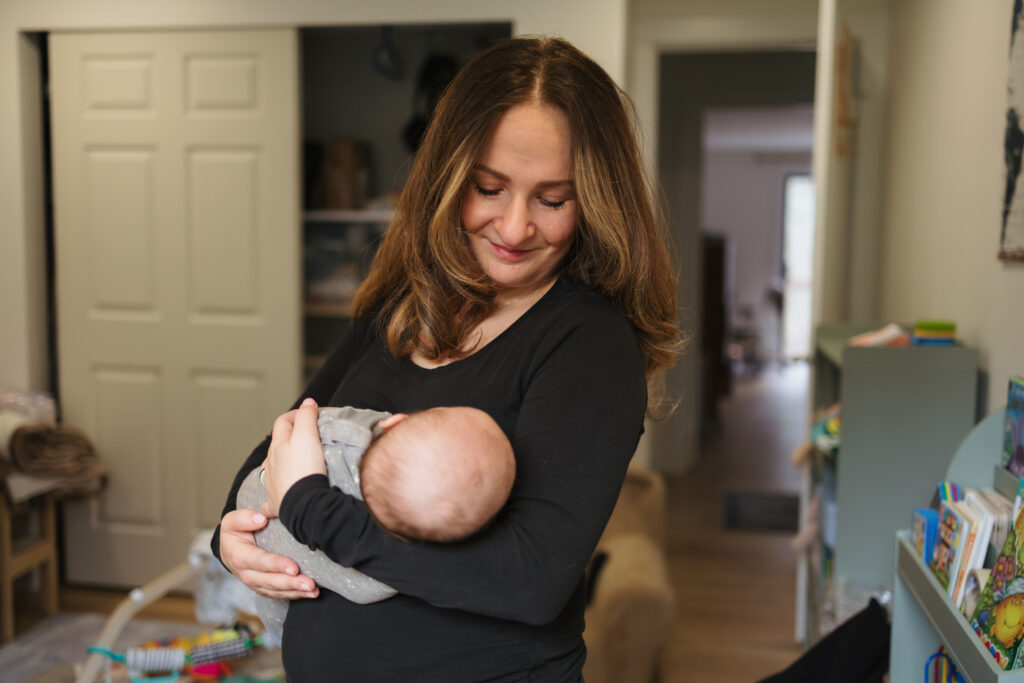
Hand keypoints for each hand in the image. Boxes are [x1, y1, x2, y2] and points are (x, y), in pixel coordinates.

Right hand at [218, 508, 319, 599]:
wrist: (229, 550)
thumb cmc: (235, 533)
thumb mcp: (232, 522)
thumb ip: (244, 518)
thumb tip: (261, 519)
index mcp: (239, 556)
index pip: (260, 561)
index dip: (276, 565)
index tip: (294, 568)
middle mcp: (246, 574)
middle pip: (270, 581)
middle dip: (291, 583)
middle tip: (309, 584)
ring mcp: (255, 584)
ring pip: (276, 591)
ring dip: (296, 591)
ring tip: (313, 590)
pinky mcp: (264, 589)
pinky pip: (279, 595)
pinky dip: (295, 595)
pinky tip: (310, 593)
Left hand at [259, 398, 326, 518]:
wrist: (304, 502)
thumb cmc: (305, 468)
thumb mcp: (308, 435)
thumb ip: (306, 416)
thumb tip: (307, 403)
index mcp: (279, 446)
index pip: (283, 422)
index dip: (295, 414)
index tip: (309, 413)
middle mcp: (271, 463)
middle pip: (277, 445)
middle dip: (289, 438)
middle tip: (306, 437)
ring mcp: (272, 483)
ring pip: (272, 469)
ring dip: (280, 463)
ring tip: (294, 463)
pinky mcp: (276, 502)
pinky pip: (271, 499)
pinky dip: (273, 496)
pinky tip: (276, 497)